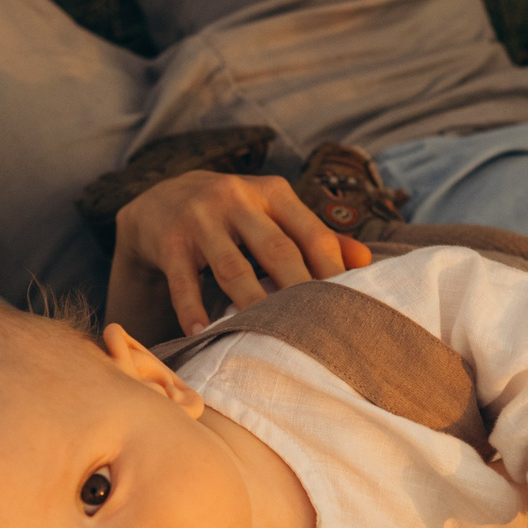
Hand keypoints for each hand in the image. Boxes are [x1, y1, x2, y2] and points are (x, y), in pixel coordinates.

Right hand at [111, 171, 371, 338]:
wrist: (161, 201)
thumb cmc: (234, 215)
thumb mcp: (272, 213)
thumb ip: (316, 235)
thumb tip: (366, 261)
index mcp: (272, 192)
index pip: (311, 233)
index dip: (332, 271)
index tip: (348, 307)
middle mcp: (237, 198)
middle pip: (276, 250)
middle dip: (299, 291)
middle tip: (319, 330)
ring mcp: (200, 219)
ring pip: (232, 269)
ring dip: (251, 304)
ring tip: (268, 336)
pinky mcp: (169, 242)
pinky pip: (183, 282)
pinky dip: (192, 310)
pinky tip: (203, 333)